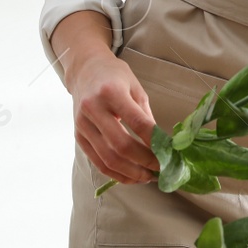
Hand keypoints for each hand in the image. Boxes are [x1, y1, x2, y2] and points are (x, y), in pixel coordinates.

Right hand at [66, 51, 160, 184]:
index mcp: (111, 92)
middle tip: (162, 169)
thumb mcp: (135, 87)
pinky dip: (117, 174)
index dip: (154, 142)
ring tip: (149, 177)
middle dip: (145, 162)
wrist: (85, 70)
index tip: (169, 154)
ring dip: (132, 173)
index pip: (137, 122)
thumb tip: (160, 144)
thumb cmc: (114, 76)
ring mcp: (82, 125)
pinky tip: (132, 176)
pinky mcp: (78, 136)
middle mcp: (93, 108)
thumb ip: (145, 115)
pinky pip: (98, 162)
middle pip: (121, 145)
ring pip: (108, 159)